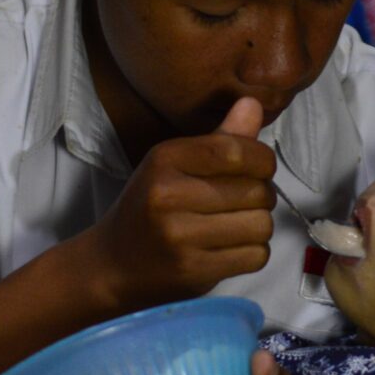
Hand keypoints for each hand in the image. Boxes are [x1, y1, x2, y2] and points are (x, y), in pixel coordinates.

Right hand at [78, 97, 276, 312]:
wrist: (112, 265)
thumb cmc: (149, 208)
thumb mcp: (174, 166)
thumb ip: (220, 139)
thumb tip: (253, 103)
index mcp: (164, 159)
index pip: (236, 151)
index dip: (263, 160)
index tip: (261, 168)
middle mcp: (168, 195)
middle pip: (256, 190)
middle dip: (261, 196)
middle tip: (242, 202)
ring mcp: (180, 236)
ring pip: (260, 225)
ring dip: (258, 226)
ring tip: (237, 225)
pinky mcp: (194, 270)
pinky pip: (256, 256)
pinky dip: (253, 252)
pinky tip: (231, 248)